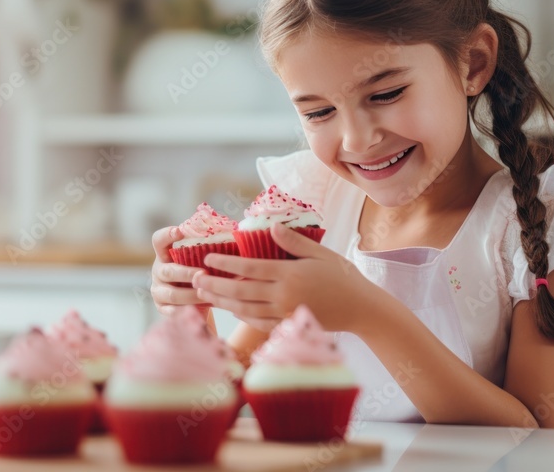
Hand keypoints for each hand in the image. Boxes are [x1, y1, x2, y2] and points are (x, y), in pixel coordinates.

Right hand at [150, 227, 207, 316]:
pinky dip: (189, 311)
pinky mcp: (163, 308)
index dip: (167, 235)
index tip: (179, 231)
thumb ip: (208, 250)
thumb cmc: (200, 275)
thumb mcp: (199, 261)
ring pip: (173, 294)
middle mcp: (159, 271)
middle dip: (187, 273)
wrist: (194, 302)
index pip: (159, 240)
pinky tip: (202, 309)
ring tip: (208, 293)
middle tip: (203, 273)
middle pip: (168, 271)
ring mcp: (159, 291)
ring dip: (191, 294)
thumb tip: (236, 235)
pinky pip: (174, 312)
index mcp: (166, 255)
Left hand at [195, 224, 372, 331]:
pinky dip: (242, 317)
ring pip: (245, 310)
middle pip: (240, 292)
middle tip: (194, 278)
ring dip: (222, 302)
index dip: (225, 264)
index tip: (207, 259)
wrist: (360, 308)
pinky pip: (259, 323)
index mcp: (289, 275)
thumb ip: (294, 242)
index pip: (249, 269)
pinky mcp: (288, 325)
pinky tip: (231, 309)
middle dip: (215, 285)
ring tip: (204, 294)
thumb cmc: (342, 276)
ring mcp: (285, 314)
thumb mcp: (320, 253)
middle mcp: (283, 296)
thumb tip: (270, 228)